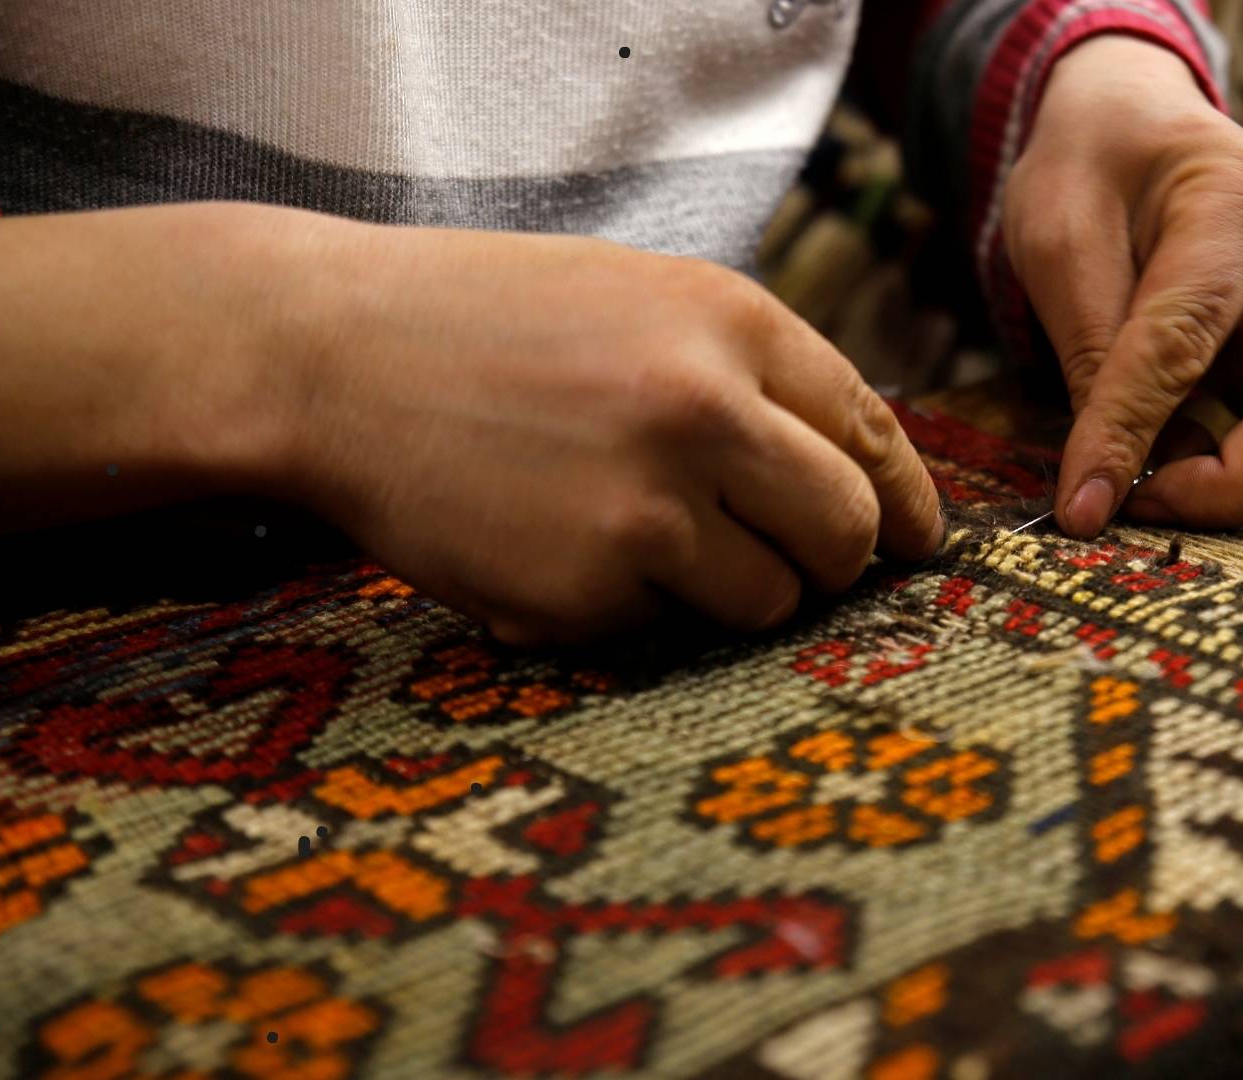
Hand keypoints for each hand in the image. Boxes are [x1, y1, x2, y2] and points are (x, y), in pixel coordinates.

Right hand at [0, 204, 942, 642]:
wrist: (327, 356)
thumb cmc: (487, 324)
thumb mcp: (639, 299)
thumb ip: (750, 371)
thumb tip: (862, 472)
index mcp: (733, 323)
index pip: (872, 432)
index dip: (906, 503)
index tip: (916, 544)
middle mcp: (708, 412)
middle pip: (846, 533)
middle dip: (831, 562)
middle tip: (789, 564)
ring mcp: (648, 507)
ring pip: (768, 600)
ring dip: (730, 593)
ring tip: (639, 539)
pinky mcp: (586, 589)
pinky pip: (661, 631)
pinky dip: (629, 611)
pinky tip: (557, 548)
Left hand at [1001, 35, 1242, 537]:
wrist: (1141, 123)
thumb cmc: (1093, 168)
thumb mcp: (1059, 241)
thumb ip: (1089, 359)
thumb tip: (1096, 495)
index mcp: (1241, 204)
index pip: (1191, 346)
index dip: (1131, 437)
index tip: (1084, 509)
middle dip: (1229, 487)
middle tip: (1135, 501)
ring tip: (1160, 474)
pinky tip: (1195, 455)